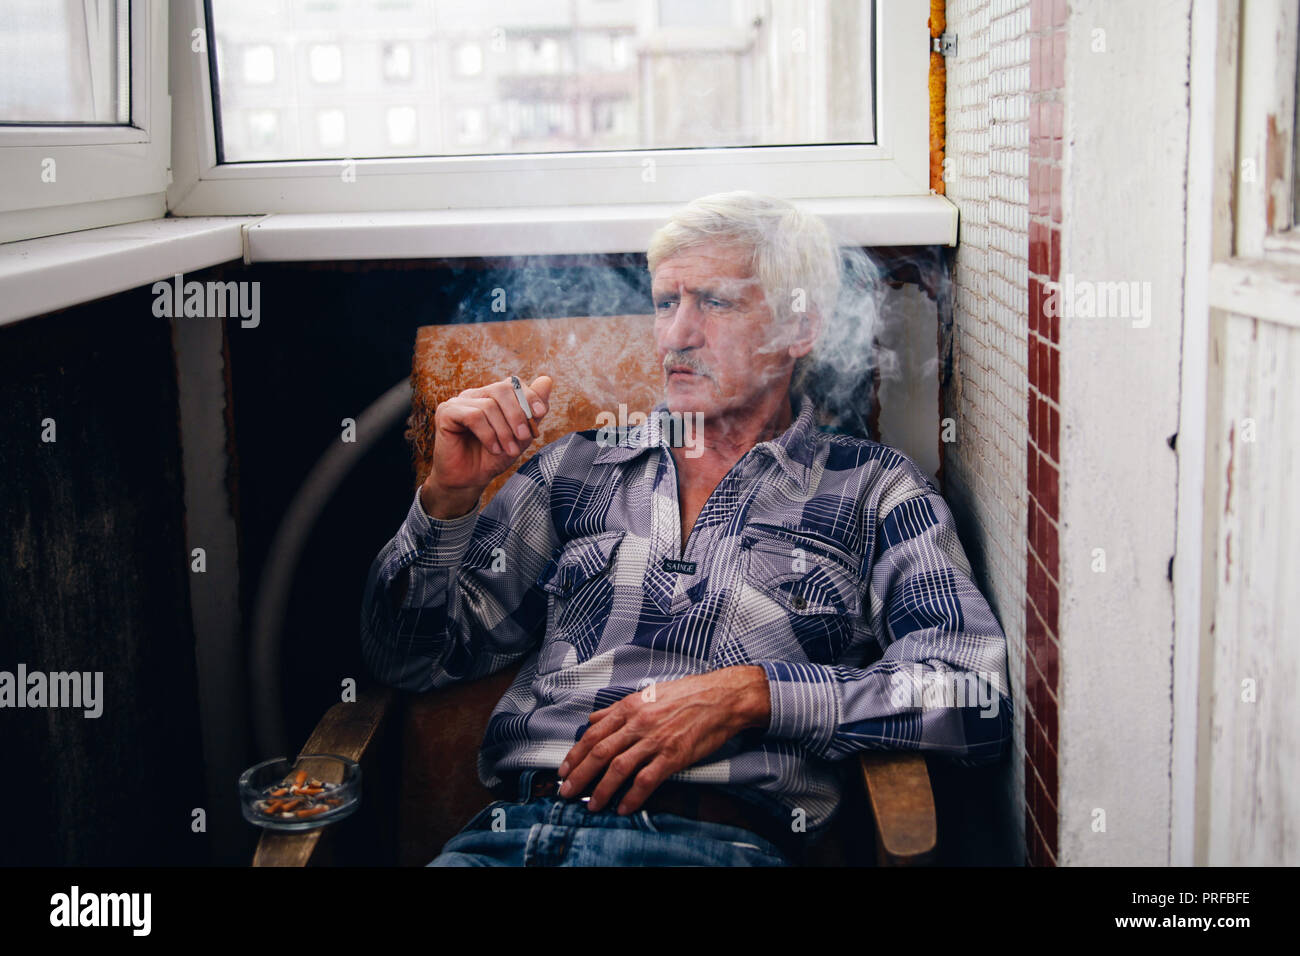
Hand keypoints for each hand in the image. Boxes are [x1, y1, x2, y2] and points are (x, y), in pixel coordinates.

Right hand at [420, 375, 551, 517]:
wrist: (469, 480)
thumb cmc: (493, 457)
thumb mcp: (520, 435)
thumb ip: (532, 410)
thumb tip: (546, 380)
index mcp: (491, 397)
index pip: (512, 384)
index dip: (529, 396)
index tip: (540, 413)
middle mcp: (474, 395)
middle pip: (502, 389)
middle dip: (518, 414)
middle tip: (524, 437)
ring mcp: (458, 402)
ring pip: (489, 406)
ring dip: (504, 431)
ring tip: (509, 450)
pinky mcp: (446, 413)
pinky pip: (473, 416)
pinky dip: (488, 434)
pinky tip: (493, 448)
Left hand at [555, 665, 769, 813]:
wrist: (721, 698)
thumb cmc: (686, 694)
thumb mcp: (647, 694)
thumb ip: (618, 709)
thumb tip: (592, 720)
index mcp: (630, 708)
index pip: (593, 735)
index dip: (575, 755)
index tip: (563, 771)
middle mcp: (638, 723)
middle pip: (600, 753)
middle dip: (580, 776)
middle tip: (566, 793)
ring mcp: (655, 740)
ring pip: (619, 767)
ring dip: (601, 789)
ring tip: (592, 805)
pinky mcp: (674, 755)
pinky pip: (647, 779)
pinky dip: (632, 796)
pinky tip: (623, 808)